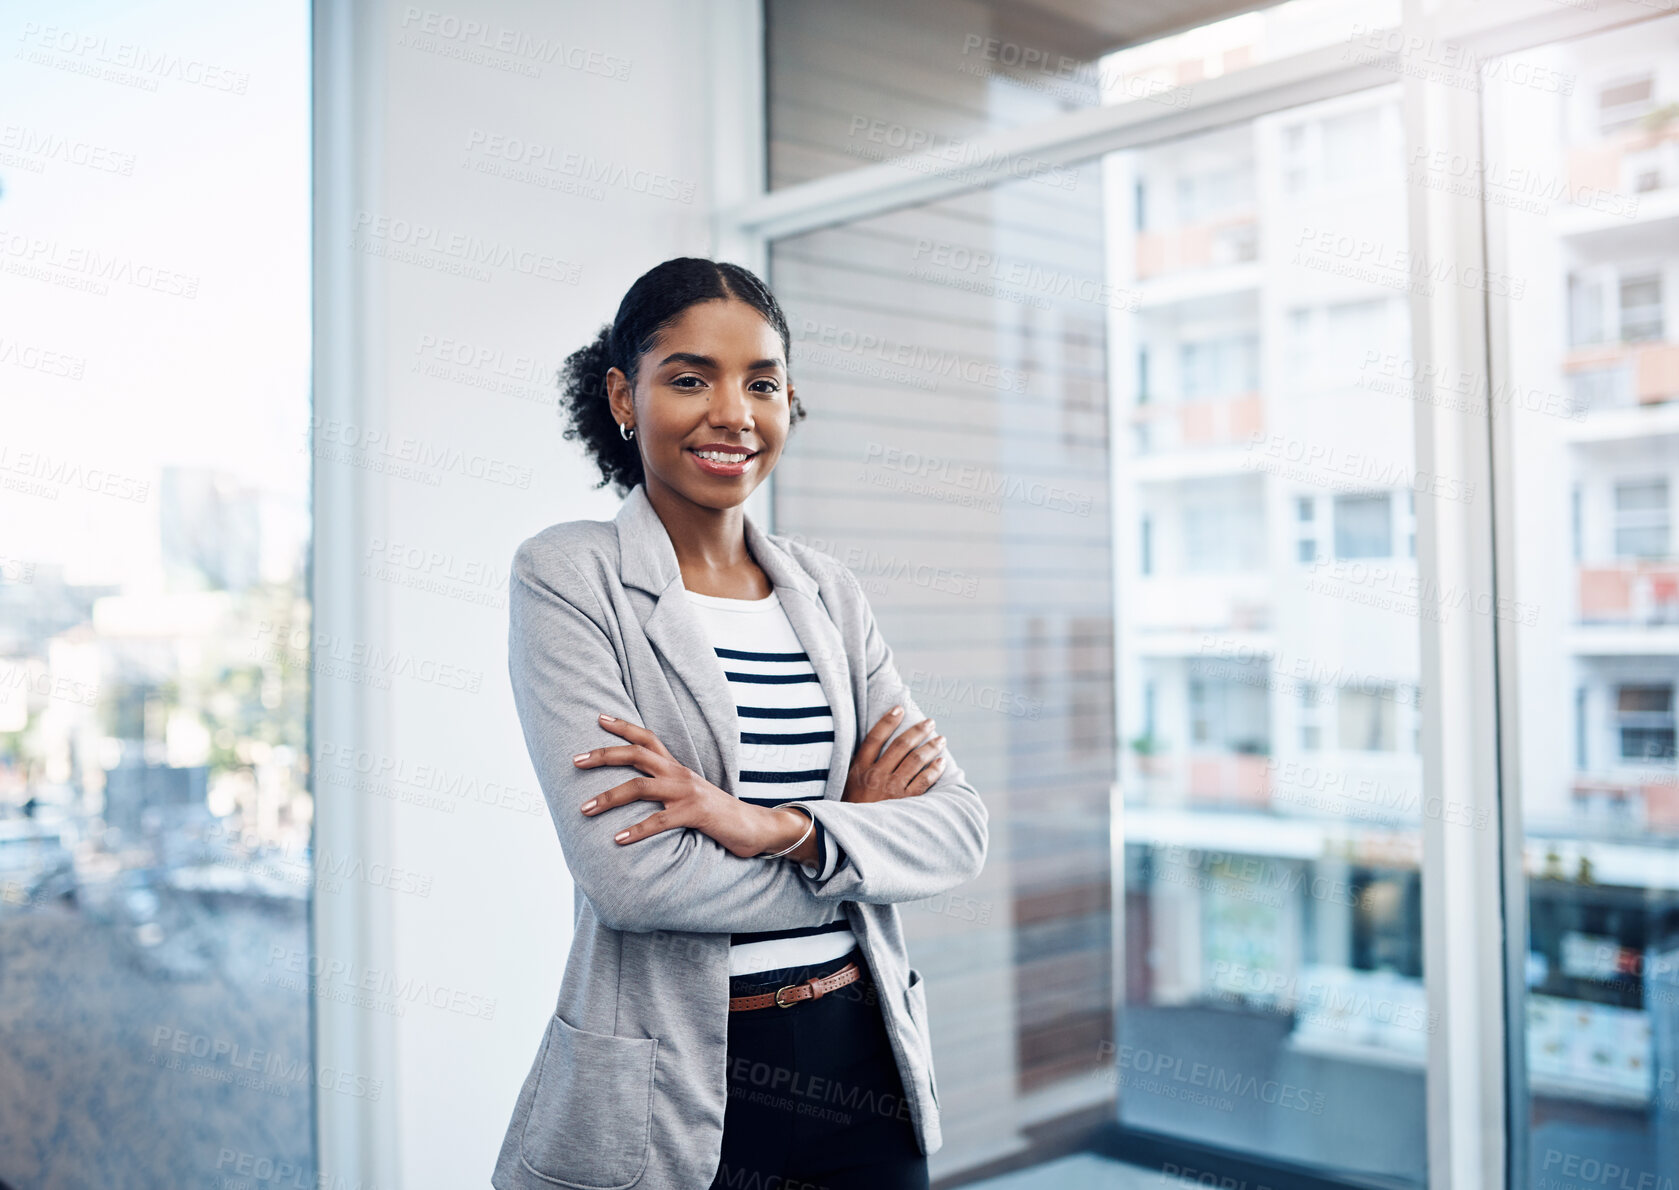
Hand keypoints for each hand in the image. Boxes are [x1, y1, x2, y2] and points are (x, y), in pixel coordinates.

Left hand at [572, 714, 788, 857]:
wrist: (755, 827)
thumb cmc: (717, 815)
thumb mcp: (688, 795)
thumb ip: (666, 791)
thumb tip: (637, 796)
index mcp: (676, 768)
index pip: (647, 738)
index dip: (622, 726)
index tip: (598, 717)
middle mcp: (679, 774)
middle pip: (636, 754)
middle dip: (603, 755)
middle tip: (575, 759)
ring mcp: (687, 792)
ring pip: (640, 787)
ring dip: (608, 797)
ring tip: (584, 808)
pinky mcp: (695, 813)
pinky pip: (659, 821)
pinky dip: (636, 830)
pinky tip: (617, 839)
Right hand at [843, 706, 945, 803]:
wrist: (850, 838)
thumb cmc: (850, 813)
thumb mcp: (847, 787)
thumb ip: (860, 769)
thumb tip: (877, 750)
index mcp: (859, 769)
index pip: (875, 737)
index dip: (888, 721)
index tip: (899, 708)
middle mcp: (876, 775)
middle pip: (900, 746)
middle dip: (917, 731)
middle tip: (930, 722)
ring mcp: (891, 789)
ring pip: (916, 760)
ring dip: (930, 747)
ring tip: (941, 740)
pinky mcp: (904, 803)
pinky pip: (924, 782)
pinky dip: (935, 770)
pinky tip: (941, 763)